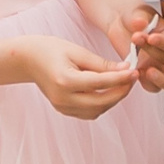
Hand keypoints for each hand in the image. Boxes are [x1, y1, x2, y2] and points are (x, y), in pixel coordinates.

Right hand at [20, 36, 139, 119]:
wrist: (28, 60)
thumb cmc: (51, 50)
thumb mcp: (77, 52)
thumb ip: (101, 64)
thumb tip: (125, 70)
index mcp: (65, 80)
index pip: (100, 83)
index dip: (121, 79)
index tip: (135, 72)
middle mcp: (63, 98)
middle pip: (101, 102)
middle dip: (120, 92)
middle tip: (132, 79)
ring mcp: (62, 107)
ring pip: (97, 110)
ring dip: (113, 100)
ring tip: (122, 84)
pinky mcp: (64, 110)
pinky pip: (89, 113)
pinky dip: (101, 104)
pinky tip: (108, 91)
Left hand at [110, 1, 163, 92]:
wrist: (121, 23)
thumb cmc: (133, 15)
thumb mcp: (135, 12)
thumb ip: (138, 17)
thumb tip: (139, 22)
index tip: (150, 37)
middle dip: (153, 53)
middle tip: (136, 40)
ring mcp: (158, 66)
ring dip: (157, 79)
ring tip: (141, 71)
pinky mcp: (145, 74)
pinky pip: (150, 85)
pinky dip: (142, 82)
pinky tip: (129, 72)